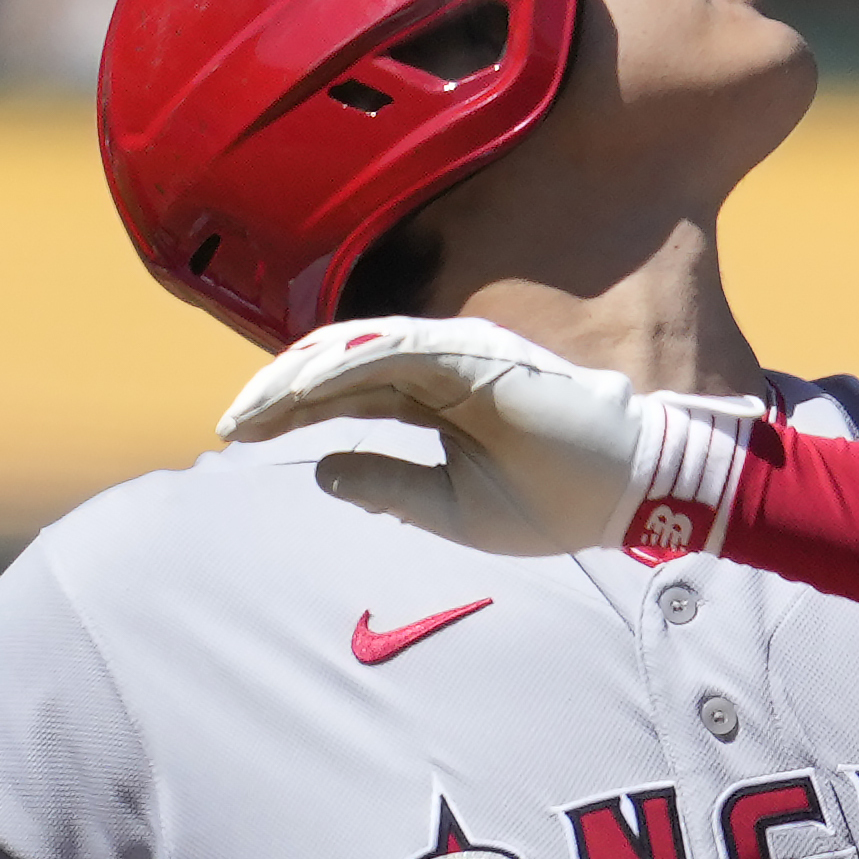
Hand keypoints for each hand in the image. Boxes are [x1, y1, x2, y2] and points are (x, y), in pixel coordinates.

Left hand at [215, 317, 758, 561]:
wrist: (630, 491)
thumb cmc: (556, 499)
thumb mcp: (453, 508)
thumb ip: (390, 486)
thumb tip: (322, 473)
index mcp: (432, 399)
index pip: (344, 394)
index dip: (288, 411)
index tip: (237, 437)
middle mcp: (436, 368)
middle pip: (337, 367)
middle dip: (276, 394)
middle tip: (228, 425)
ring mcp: (455, 355)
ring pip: (355, 350)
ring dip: (298, 377)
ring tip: (250, 411)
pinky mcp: (475, 353)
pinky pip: (395, 350)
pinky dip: (345, 366)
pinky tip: (303, 390)